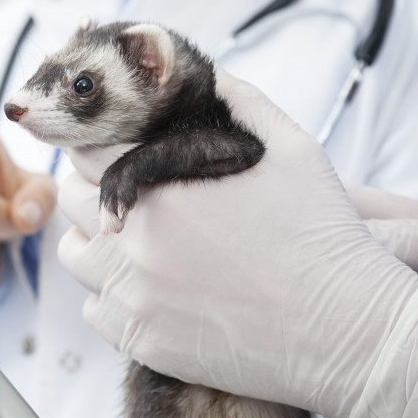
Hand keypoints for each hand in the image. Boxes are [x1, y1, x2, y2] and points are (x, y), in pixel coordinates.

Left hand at [57, 71, 417, 417]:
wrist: (348, 331)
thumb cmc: (323, 237)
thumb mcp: (290, 148)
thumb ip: (237, 101)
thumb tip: (205, 74)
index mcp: (159, 189)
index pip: (86, 152)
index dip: (98, 147)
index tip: (114, 153)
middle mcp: (134, 243)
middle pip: (69, 200)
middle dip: (91, 188)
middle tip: (125, 194)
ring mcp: (133, 297)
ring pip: (75, 256)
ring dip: (94, 241)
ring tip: (131, 240)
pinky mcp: (141, 343)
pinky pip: (95, 311)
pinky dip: (110, 296)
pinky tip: (146, 287)